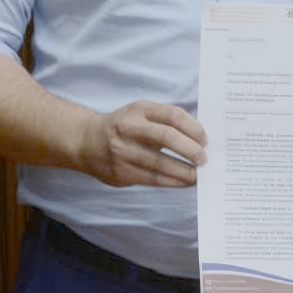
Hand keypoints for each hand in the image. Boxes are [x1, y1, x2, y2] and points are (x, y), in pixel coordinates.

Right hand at [79, 100, 206, 187]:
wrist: (87, 141)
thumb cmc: (123, 126)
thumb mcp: (141, 112)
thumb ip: (166, 119)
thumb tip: (198, 137)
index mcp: (139, 111)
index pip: (171, 115)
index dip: (193, 128)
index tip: (205, 139)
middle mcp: (130, 129)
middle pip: (166, 138)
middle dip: (191, 150)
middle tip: (204, 158)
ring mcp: (124, 152)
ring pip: (160, 164)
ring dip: (184, 171)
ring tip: (198, 174)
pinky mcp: (122, 172)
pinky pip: (153, 179)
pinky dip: (172, 181)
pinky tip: (184, 181)